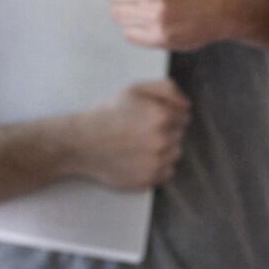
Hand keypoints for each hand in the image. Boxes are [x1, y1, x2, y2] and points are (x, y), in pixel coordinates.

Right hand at [75, 78, 190, 189]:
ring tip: (140, 146)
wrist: (82, 143)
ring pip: (175, 154)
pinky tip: (139, 159)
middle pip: (180, 136)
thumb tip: (187, 105)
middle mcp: (162, 140)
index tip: (151, 119)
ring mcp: (156, 161)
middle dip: (166, 132)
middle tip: (141, 132)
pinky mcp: (149, 179)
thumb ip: (167, 89)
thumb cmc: (108, 114)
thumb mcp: (135, 89)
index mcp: (161, 116)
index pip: (184, 117)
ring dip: (164, 150)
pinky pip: (167, 173)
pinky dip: (158, 167)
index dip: (168, 116)